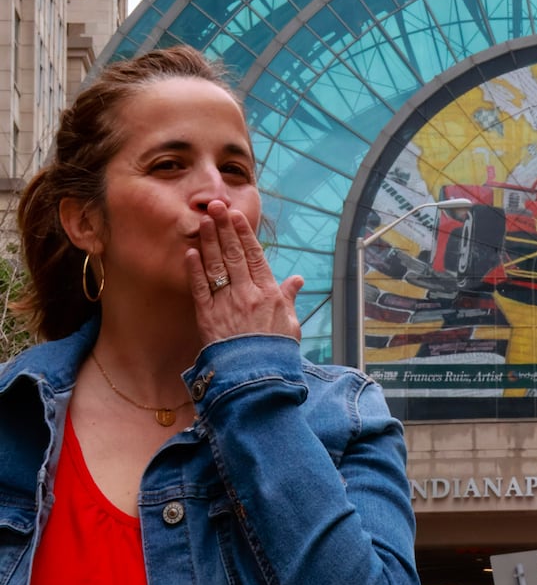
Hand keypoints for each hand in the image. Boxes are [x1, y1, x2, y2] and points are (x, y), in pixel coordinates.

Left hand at [186, 200, 303, 346]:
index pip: (255, 255)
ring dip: (209, 242)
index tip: (236, 215)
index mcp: (269, 293)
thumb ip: (289, 298)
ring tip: (202, 221)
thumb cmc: (277, 352)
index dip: (244, 233)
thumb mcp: (291, 323)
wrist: (257, 378)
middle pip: (233, 254)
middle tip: (215, 206)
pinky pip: (200, 290)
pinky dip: (194, 270)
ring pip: (216, 266)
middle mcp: (247, 293)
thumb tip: (297, 280)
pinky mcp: (208, 318)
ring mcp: (227, 304)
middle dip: (223, 228)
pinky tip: (190, 253)